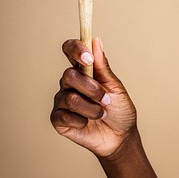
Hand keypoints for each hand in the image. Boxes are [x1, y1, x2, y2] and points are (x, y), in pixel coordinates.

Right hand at [50, 37, 135, 156]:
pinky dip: (81, 121)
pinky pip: (64, 115)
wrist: (120, 137)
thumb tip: (96, 40)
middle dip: (92, 89)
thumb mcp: (115, 87)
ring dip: (91, 108)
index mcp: (83, 70)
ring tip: (101, 114)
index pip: (70, 50)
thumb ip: (103, 66)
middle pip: (69, 75)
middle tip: (106, 100)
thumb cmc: (119, 109)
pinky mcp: (58, 118)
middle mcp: (70, 83)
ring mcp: (62, 100)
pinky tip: (86, 124)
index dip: (75, 49)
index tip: (88, 58)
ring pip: (70, 98)